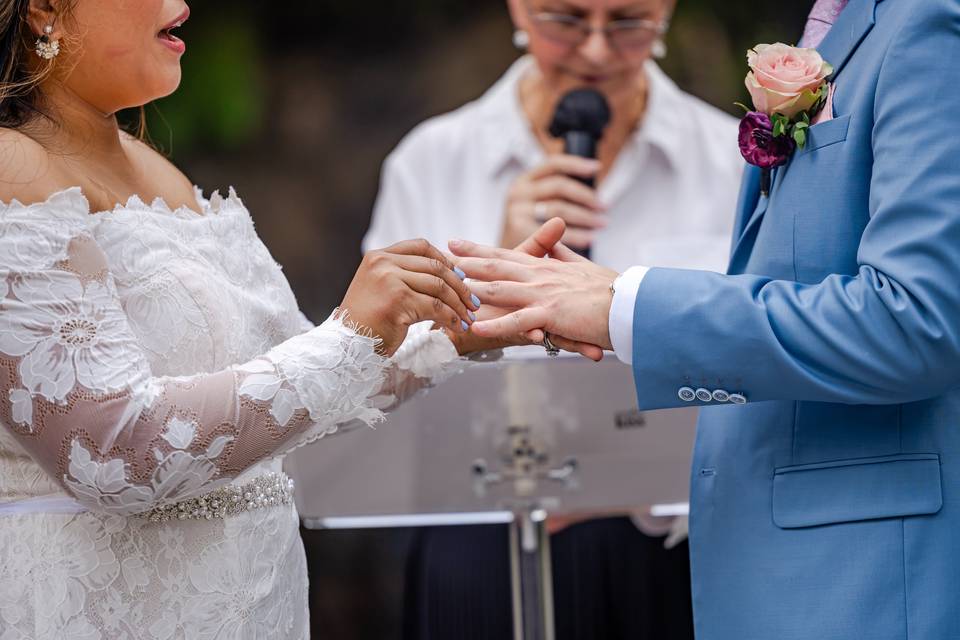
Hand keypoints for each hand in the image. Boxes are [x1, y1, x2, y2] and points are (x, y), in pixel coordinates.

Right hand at [341, 239, 477, 356]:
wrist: (346, 347)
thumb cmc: (366, 324)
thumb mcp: (381, 289)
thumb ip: (403, 275)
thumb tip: (443, 272)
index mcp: (378, 256)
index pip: (420, 246)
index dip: (445, 259)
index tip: (460, 276)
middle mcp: (382, 263)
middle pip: (434, 266)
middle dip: (459, 285)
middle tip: (473, 302)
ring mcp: (389, 279)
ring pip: (438, 286)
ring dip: (458, 304)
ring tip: (468, 317)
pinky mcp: (398, 299)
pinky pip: (435, 307)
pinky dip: (451, 318)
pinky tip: (457, 327)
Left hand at [450, 226, 617, 350]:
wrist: (633, 303)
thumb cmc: (612, 289)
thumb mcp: (584, 269)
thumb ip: (565, 254)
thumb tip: (554, 241)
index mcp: (547, 266)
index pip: (507, 254)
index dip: (480, 249)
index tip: (457, 242)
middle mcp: (541, 276)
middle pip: (497, 266)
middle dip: (467, 261)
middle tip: (442, 256)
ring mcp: (544, 294)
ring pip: (500, 289)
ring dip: (472, 287)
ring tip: (448, 286)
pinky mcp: (551, 314)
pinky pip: (517, 321)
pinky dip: (495, 325)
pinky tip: (475, 327)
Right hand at [500, 155, 605, 249]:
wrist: (502, 261)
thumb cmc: (525, 234)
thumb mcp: (532, 207)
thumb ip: (554, 196)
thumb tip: (593, 193)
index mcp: (523, 181)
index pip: (553, 164)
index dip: (576, 164)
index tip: (596, 167)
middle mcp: (518, 192)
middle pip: (560, 186)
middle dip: (586, 196)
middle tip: (604, 207)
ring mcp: (517, 211)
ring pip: (559, 208)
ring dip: (586, 216)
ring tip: (601, 223)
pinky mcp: (519, 231)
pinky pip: (555, 232)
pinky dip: (577, 235)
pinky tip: (590, 238)